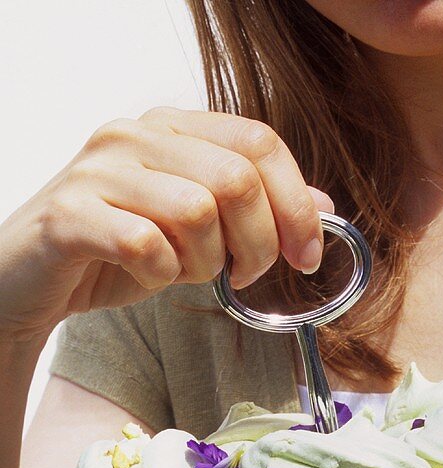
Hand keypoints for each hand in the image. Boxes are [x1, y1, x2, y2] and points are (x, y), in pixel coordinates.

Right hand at [0, 107, 332, 342]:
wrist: (31, 278)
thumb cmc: (117, 250)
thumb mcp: (197, 229)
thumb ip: (255, 210)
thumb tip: (324, 206)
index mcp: (173, 127)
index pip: (259, 141)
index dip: (297, 203)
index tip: (307, 255)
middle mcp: (136, 135)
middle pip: (236, 178)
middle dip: (258, 243)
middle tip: (242, 274)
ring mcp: (99, 171)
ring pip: (196, 210)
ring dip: (206, 262)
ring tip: (187, 273)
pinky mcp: (70, 215)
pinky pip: (145, 245)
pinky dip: (162, 275)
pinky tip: (152, 278)